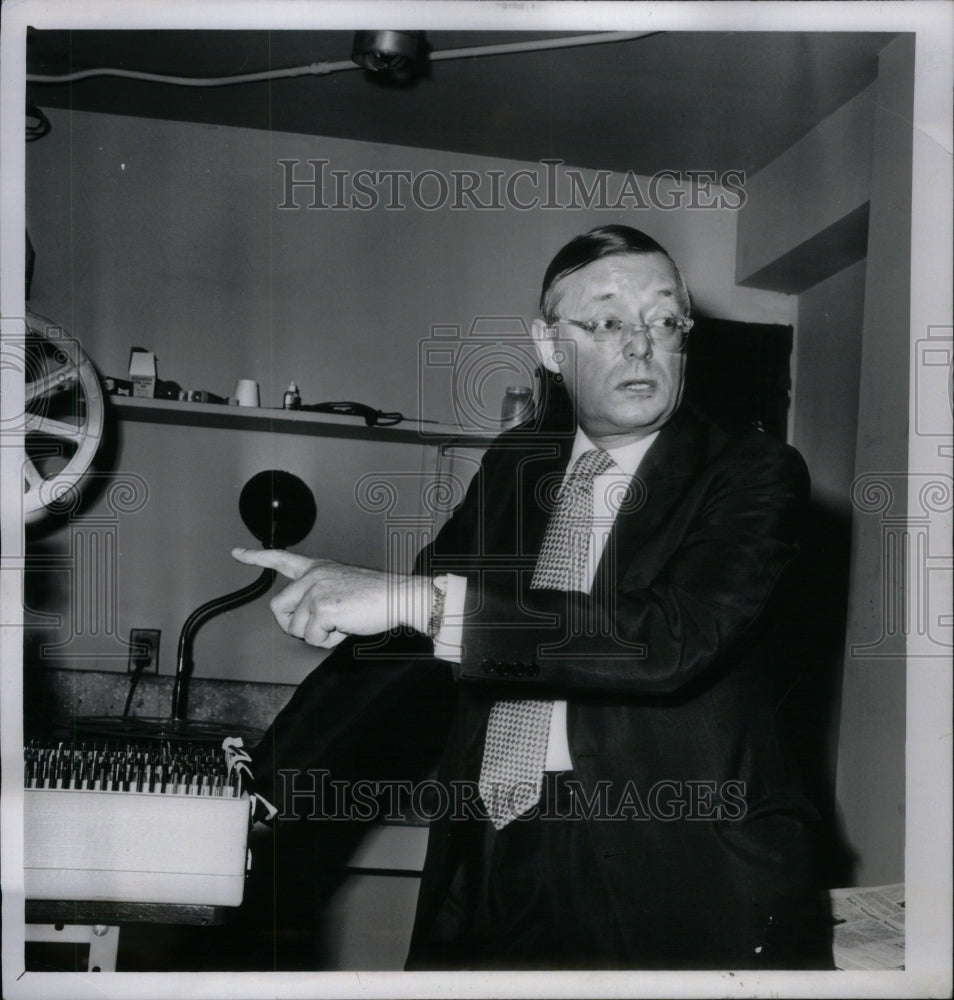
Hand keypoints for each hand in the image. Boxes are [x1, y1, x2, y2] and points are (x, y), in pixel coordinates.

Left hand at [231, 548, 430, 647]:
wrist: (398, 596)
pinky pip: (312, 638)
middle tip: (318, 627)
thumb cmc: (376, 595)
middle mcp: (312, 576)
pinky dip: (328, 641)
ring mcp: (315, 591)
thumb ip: (318, 596)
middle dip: (293, 625)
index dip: (256, 557)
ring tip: (341, 623)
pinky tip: (345, 628)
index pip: (282, 558)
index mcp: (318, 568)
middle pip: (278, 608)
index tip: (238, 552)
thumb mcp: (341, 586)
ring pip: (296, 628)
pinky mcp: (322, 608)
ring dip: (317, 634)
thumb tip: (306, 620)